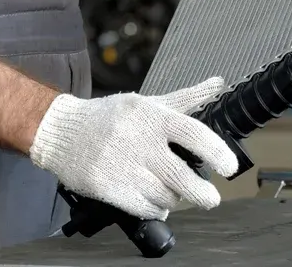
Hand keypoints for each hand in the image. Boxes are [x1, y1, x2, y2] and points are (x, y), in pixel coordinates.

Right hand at [29, 77, 238, 220]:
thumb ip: (187, 97)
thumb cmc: (111, 117)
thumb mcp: (148, 102)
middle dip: (202, 193)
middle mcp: (139, 140)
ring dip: (173, 199)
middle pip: (181, 176)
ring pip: (164, 196)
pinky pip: (143, 209)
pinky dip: (154, 209)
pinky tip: (152, 200)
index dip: (216, 152)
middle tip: (210, 197)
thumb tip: (219, 83)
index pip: (193, 133)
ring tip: (169, 190)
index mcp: (152, 116)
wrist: (62, 131)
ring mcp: (122, 165)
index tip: (229, 167)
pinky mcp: (106, 187)